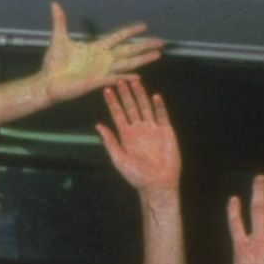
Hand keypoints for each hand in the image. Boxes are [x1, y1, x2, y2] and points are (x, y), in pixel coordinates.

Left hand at [39, 2, 162, 102]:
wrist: (48, 82)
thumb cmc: (54, 63)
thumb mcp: (58, 39)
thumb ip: (60, 21)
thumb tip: (54, 4)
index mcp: (96, 48)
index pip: (118, 37)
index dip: (131, 31)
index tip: (144, 25)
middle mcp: (103, 59)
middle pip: (129, 50)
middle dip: (144, 45)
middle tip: (161, 42)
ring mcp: (102, 70)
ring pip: (127, 63)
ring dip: (142, 59)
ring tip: (157, 55)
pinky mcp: (97, 81)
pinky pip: (115, 78)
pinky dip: (127, 78)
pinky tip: (139, 77)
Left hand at [96, 76, 179, 191]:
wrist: (157, 184)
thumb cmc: (136, 175)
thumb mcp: (118, 159)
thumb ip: (109, 142)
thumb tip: (98, 125)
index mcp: (126, 135)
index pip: (118, 114)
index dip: (112, 102)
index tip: (106, 89)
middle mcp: (138, 129)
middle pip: (131, 107)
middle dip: (125, 94)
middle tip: (120, 79)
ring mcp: (152, 129)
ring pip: (145, 108)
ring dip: (140, 95)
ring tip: (136, 82)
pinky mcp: (166, 131)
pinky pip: (162, 116)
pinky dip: (158, 106)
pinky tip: (155, 96)